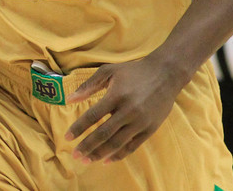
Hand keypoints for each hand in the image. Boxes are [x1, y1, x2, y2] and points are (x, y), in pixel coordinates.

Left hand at [65, 55, 184, 163]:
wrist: (165, 74)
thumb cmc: (133, 71)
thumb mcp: (108, 71)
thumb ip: (88, 85)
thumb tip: (68, 99)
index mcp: (116, 95)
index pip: (93, 115)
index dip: (79, 128)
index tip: (67, 137)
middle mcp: (128, 111)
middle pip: (104, 133)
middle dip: (87, 146)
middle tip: (75, 155)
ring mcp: (140, 122)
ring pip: (117, 143)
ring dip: (100, 154)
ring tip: (87, 160)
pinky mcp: (150, 129)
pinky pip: (132, 146)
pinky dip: (119, 155)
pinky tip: (107, 160)